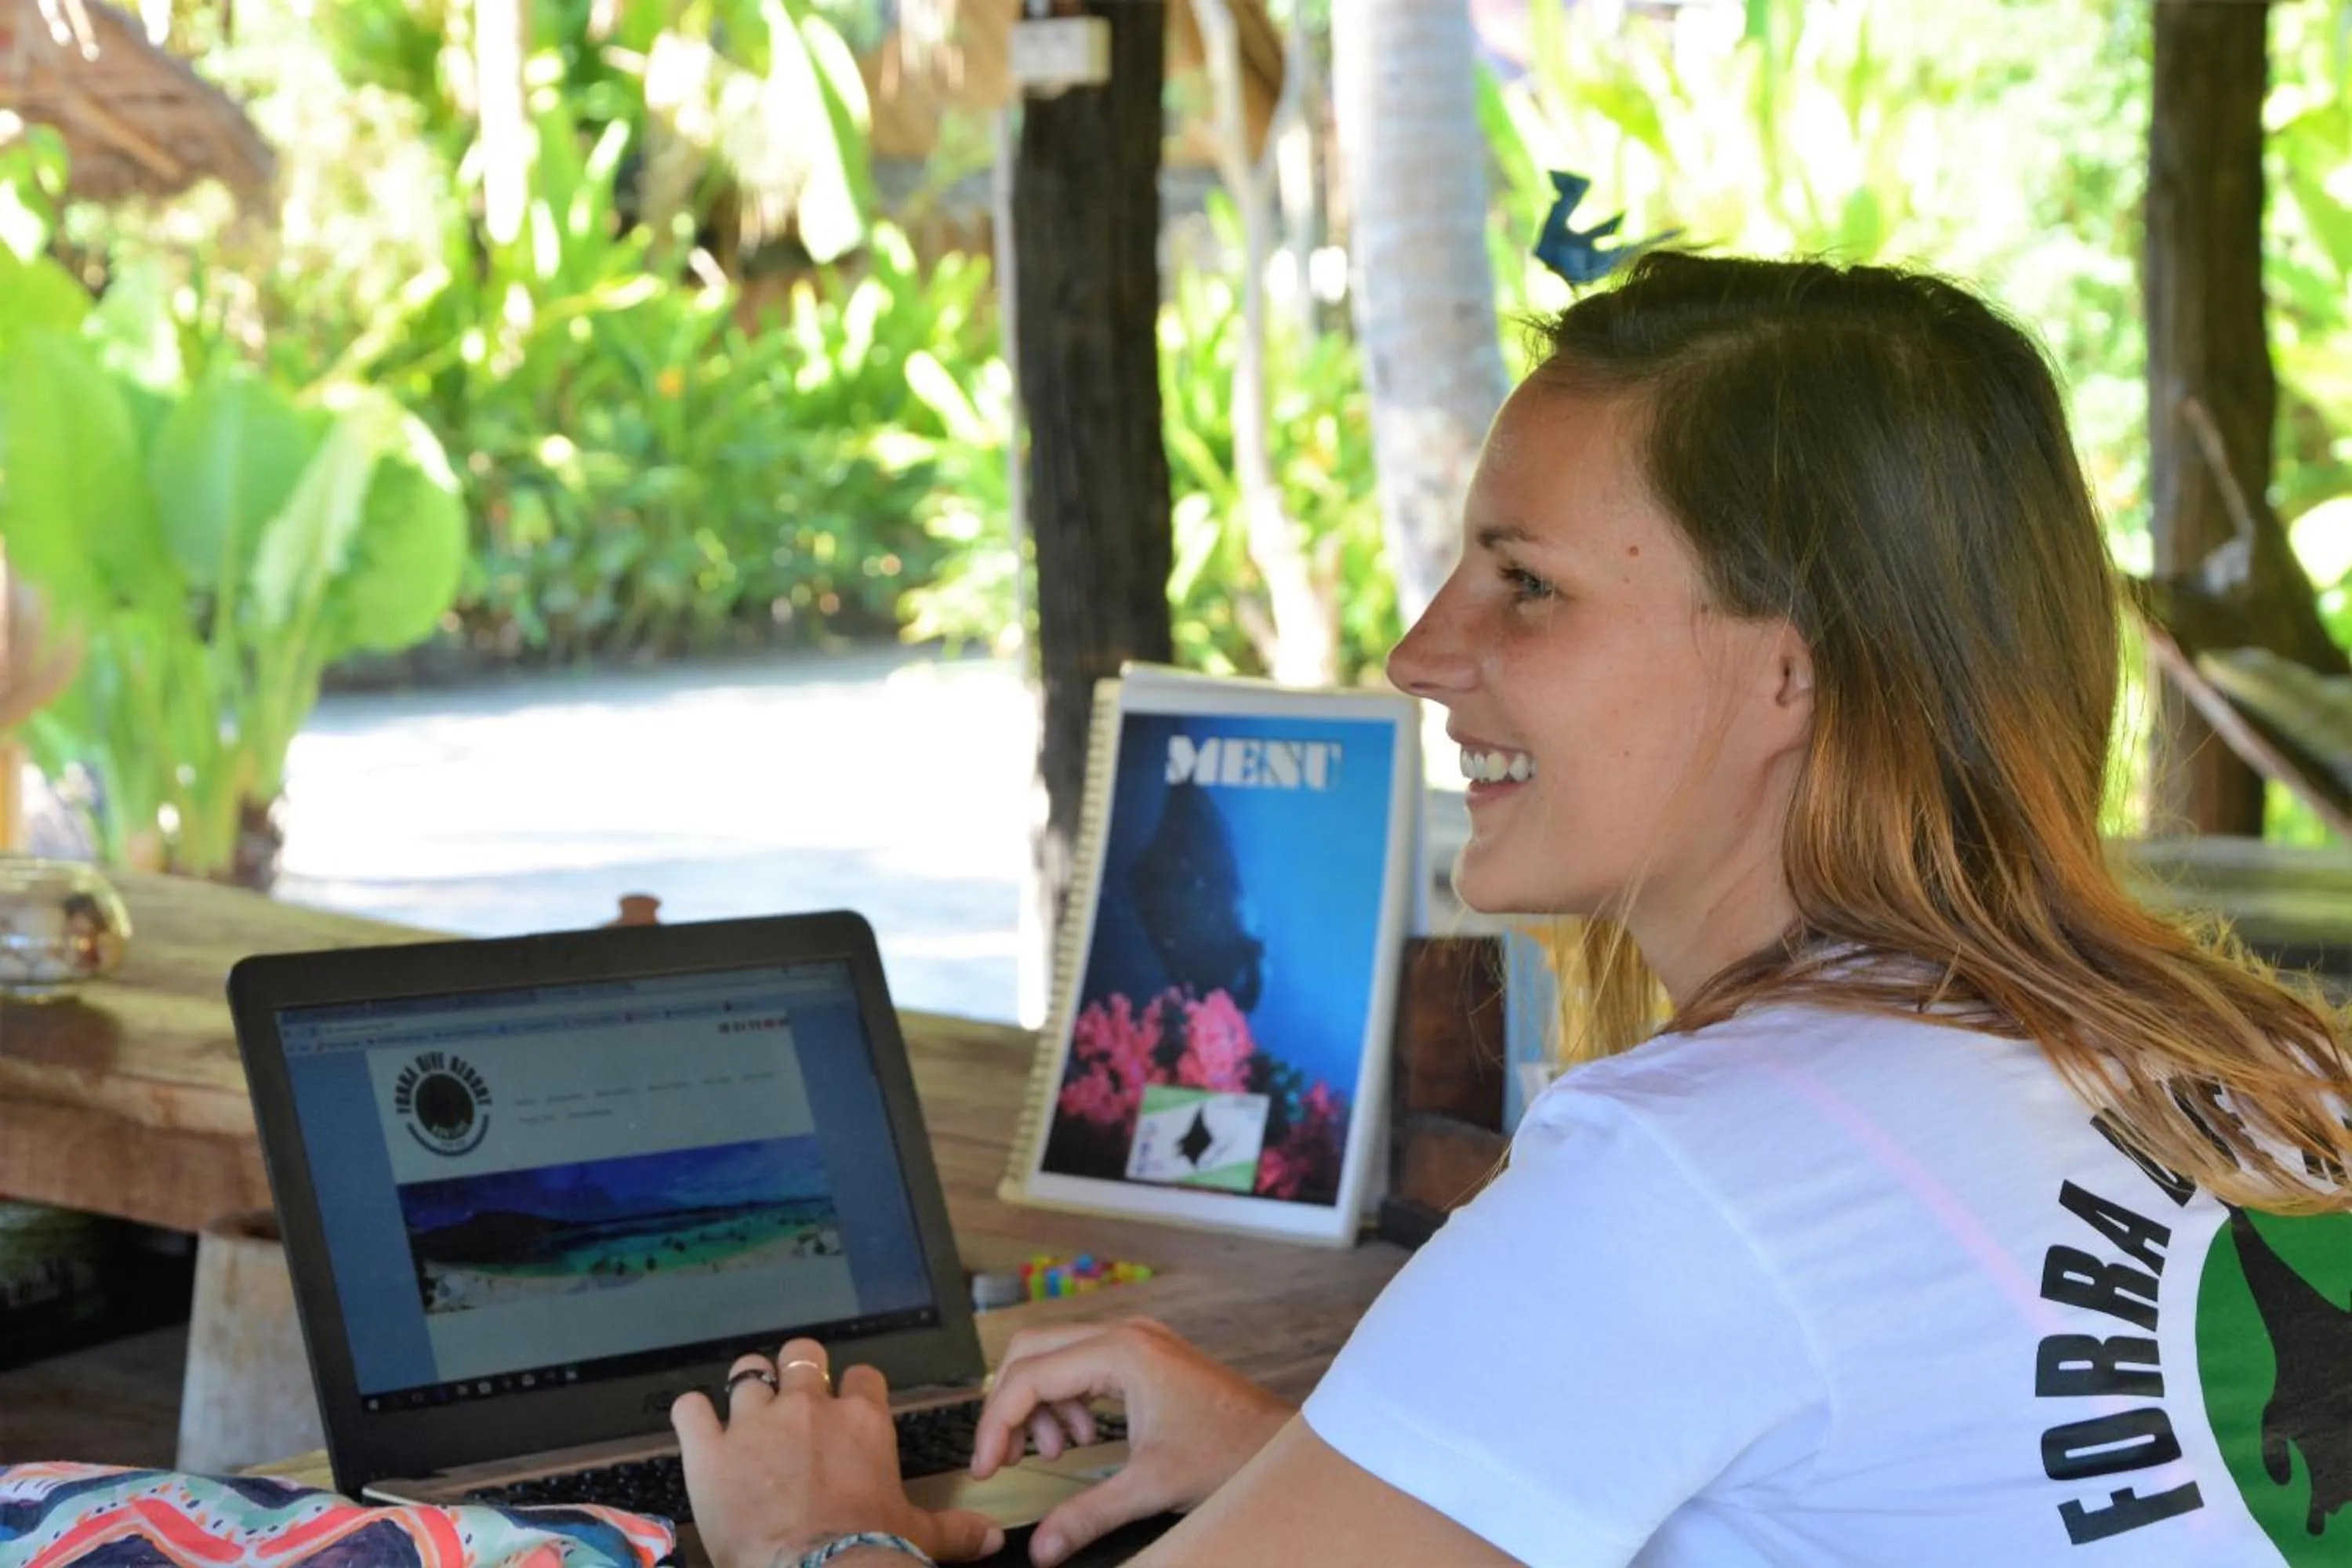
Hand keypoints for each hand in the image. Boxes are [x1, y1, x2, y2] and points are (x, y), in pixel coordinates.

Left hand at [673, 1338, 1005, 1567]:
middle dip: (796, 1369)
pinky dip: (691, 1415)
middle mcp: (809, 1408)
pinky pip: (690, 1409)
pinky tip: (696, 1427)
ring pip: (746, 1372)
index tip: (845, 1409)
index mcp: (862, 1421)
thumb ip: (955, 1528)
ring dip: (745, 1388)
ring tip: (744, 1410)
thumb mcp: (919, 1537)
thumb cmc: (869, 1553)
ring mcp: (755, 1424)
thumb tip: (992, 1536)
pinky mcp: (709, 1450)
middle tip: (791, 1399)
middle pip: (801, 1354)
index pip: (862, 1377)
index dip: (851, 1390)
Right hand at [970, 1317, 1289, 1566]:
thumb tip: (1042, 1548)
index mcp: (1121, 1353)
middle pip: (1032, 1352)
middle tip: (1003, 1458)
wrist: (1281, 1441)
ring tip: (1052, 1453)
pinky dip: (1069, 1400)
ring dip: (1040, 1405)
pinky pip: (1083, 1365)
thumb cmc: (1231, 1450)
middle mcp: (1124, 1334)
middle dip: (1010, 1406)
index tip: (986, 1468)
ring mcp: (1136, 1340)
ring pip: (1055, 1356)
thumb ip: (1089, 1516)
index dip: (996, 1424)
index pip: (1029, 1376)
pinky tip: (1082, 1440)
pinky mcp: (1144, 1355)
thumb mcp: (1153, 1487)